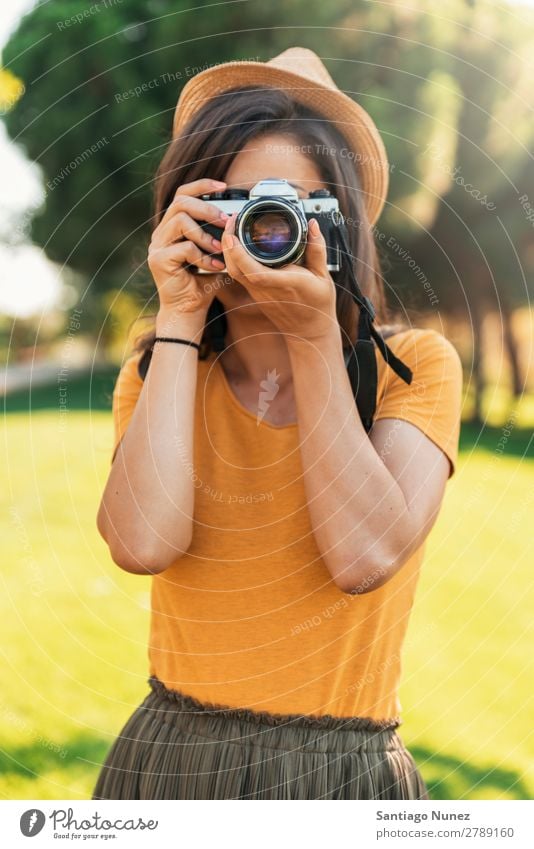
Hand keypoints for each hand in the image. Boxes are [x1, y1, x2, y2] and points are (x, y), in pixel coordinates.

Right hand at [148, 178, 229, 316]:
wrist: (188, 311)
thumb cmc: (202, 284)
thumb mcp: (214, 254)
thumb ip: (220, 236)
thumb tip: (236, 218)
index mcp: (172, 228)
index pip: (182, 195)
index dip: (201, 186)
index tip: (223, 186)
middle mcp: (161, 233)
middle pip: (180, 202)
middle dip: (207, 209)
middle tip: (225, 221)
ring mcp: (156, 246)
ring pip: (180, 221)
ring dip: (205, 235)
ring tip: (220, 250)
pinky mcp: (158, 260)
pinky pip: (184, 248)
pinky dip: (204, 257)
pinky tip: (214, 268)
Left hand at [220, 213, 338, 342]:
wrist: (309, 332)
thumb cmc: (318, 305)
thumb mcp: (323, 276)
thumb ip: (317, 249)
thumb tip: (312, 225)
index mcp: (286, 284)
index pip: (256, 272)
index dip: (240, 254)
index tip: (234, 235)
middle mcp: (267, 290)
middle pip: (237, 269)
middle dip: (228, 243)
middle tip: (231, 220)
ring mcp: (258, 293)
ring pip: (234, 272)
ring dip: (228, 249)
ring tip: (233, 228)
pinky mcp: (255, 294)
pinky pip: (238, 275)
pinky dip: (233, 258)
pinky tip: (237, 244)